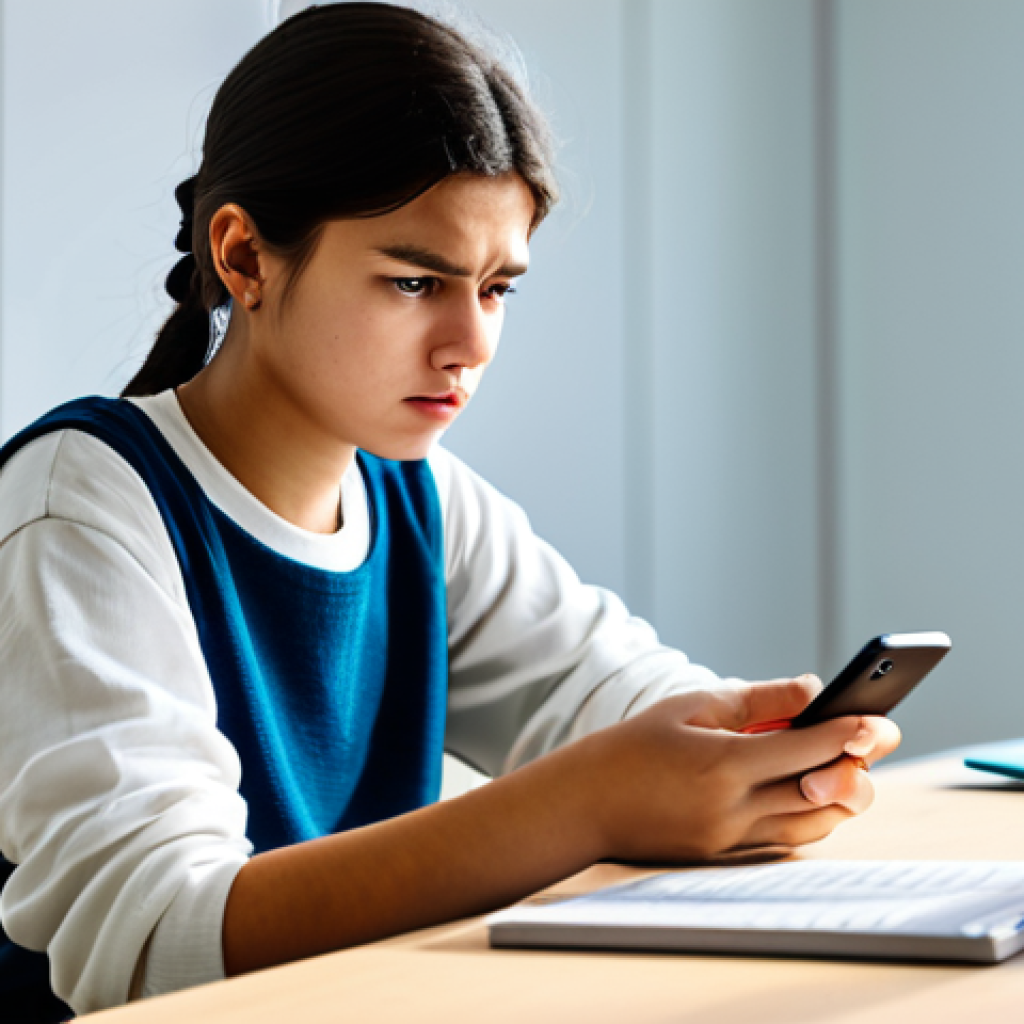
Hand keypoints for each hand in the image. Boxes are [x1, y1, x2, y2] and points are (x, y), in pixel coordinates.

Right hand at [572, 676, 900, 863]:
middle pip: (824, 796)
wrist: (584, 804)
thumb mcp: (690, 708)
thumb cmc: (632, 747)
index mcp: (721, 764)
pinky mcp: (726, 858)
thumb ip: (757, 700)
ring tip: (838, 763)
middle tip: (865, 743)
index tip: (878, 722)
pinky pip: (786, 842)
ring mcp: (730, 841)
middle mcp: (731, 810)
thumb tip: (812, 689)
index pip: (807, 750)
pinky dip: (807, 816)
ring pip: (814, 826)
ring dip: (836, 796)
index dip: (850, 735)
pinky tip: (804, 790)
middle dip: (854, 768)